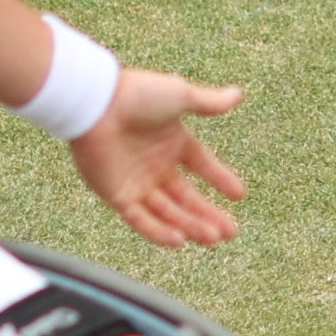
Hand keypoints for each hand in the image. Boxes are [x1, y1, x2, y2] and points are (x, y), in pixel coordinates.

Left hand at [72, 67, 247, 248]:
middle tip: (230, 232)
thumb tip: (238, 94)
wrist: (96, 103)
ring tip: (213, 238)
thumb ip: (210, 103)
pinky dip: (158, 231)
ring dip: (190, 226)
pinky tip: (180, 240)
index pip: (202, 165)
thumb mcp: (181, 96)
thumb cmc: (137, 95)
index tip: (239, 195)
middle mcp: (155, 164)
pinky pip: (140, 219)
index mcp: (172, 140)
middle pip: (187, 197)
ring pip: (168, 212)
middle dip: (209, 215)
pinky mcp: (116, 194)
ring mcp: (136, 181)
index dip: (220, 179)